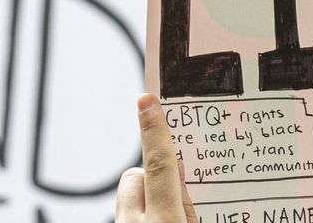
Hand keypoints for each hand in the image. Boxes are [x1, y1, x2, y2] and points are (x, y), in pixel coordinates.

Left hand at [116, 93, 196, 221]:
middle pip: (133, 178)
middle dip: (150, 179)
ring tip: (163, 220)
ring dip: (143, 202)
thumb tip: (178, 176)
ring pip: (127, 197)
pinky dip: (139, 217)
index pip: (158, 165)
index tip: (146, 101)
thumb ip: (188, 208)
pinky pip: (125, 214)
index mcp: (164, 221)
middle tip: (170, 201)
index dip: (154, 130)